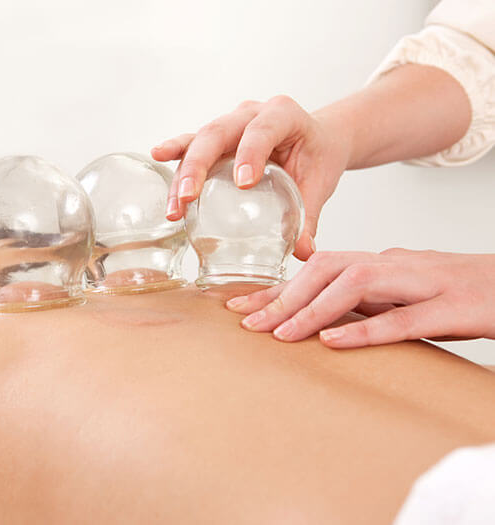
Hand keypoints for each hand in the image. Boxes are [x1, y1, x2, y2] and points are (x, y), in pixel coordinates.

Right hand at [151, 96, 350, 260]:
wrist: (317, 139)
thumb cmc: (318, 156)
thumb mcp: (319, 183)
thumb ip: (310, 216)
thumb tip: (304, 253)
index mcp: (284, 115)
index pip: (264, 129)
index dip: (251, 152)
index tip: (244, 183)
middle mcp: (252, 113)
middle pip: (218, 132)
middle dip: (199, 165)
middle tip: (188, 197)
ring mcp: (231, 122)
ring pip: (200, 141)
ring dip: (183, 174)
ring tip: (175, 206)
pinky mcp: (218, 137)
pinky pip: (193, 143)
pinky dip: (176, 153)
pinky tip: (157, 156)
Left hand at [225, 249, 494, 347]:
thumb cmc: (462, 294)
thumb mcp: (406, 295)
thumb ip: (368, 302)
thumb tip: (322, 320)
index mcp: (382, 264)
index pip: (318, 269)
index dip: (277, 288)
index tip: (240, 308)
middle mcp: (396, 266)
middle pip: (328, 269)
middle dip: (283, 296)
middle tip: (246, 323)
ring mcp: (424, 283)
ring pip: (357, 284)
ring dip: (313, 310)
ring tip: (280, 334)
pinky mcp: (452, 307)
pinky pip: (403, 318)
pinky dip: (365, 329)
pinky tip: (333, 341)